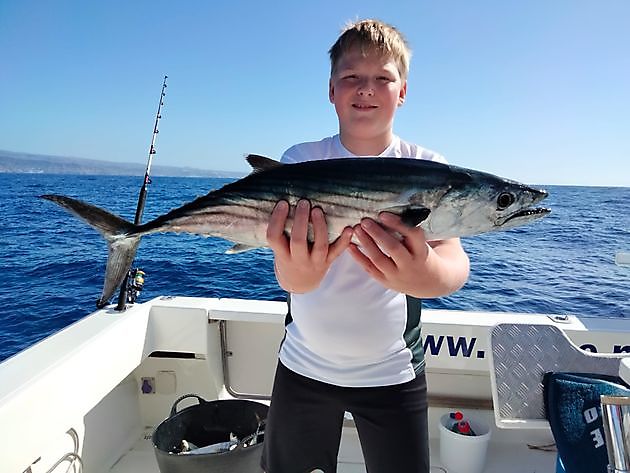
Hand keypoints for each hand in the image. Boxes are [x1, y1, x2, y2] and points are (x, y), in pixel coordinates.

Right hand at [266, 199, 351, 292]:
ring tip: (317, 210)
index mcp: (282, 255)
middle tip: (303, 202)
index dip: (277, 220)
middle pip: (298, 241)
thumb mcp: (279, 249)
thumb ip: (281, 232)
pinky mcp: (328, 262)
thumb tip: (282, 202)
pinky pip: (337, 252)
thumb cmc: (287, 258)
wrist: (300, 283)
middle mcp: (298, 260)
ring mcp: (315, 262)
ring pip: (320, 246)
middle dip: (300, 221)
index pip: (274, 237)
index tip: (283, 203)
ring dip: (320, 227)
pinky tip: (349, 228)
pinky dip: (345, 241)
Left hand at [349, 212, 468, 296]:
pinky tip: (350, 245)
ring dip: (366, 243)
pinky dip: (358, 257)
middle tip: (364, 220)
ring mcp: (396, 275)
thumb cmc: (429, 254)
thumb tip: (422, 198)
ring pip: (378, 259)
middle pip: (393, 248)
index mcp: (423, 253)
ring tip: (355, 229)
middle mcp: (410, 265)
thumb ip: (427, 224)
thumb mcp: (435, 242)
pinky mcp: (385, 281)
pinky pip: (370, 269)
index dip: (398, 224)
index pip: (412, 236)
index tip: (383, 214)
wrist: (431, 284)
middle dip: (378, 234)